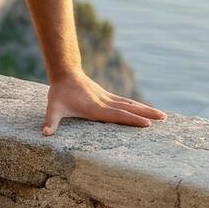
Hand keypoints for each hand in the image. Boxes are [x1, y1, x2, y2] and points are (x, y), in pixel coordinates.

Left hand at [42, 73, 166, 135]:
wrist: (65, 73)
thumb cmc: (59, 94)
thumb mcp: (53, 109)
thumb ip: (50, 122)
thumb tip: (45, 134)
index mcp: (95, 108)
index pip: (117, 115)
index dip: (132, 120)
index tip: (147, 124)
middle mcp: (105, 103)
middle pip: (130, 109)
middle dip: (147, 114)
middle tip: (164, 118)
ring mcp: (108, 98)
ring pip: (131, 104)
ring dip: (146, 109)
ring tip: (162, 116)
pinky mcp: (108, 97)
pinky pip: (126, 102)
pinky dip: (138, 106)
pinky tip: (146, 110)